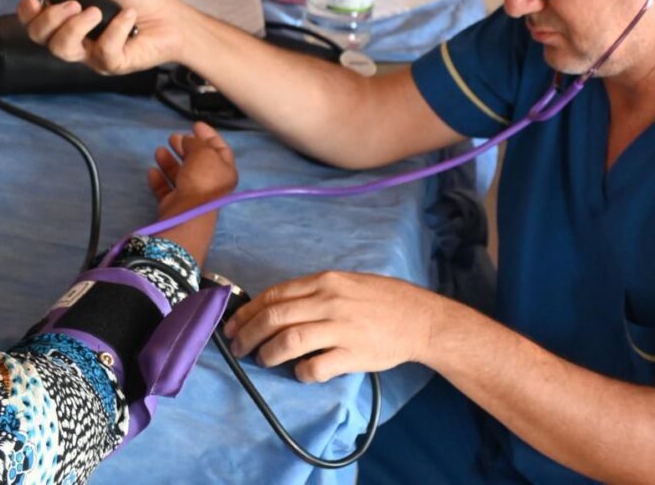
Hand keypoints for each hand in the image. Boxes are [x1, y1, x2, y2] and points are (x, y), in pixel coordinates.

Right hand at [16, 0, 195, 73]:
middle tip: (74, 5)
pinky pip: (103, 52)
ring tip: (96, 11)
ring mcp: (92, 54)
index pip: (35, 22)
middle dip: (50, 19)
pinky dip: (115, 30)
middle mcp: (77, 38)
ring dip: (74, 28)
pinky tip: (129, 17)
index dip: (27, 14)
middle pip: (41, 38)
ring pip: (63, 50)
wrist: (175, 18)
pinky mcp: (113, 64)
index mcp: (70, 16)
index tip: (34, 1)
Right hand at [148, 122, 237, 218]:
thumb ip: (196, 142)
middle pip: (198, 161)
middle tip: (173, 136)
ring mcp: (192, 195)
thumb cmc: (202, 178)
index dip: (208, 135)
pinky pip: (166, 189)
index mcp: (225, 171)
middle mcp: (210, 183)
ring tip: (159, 149)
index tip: (195, 125)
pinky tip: (152, 171)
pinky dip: (160, 180)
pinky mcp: (175, 205)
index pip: (219, 149)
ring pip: (181, 174)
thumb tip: (187, 140)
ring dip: (170, 161)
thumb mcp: (204, 152)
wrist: (188, 213)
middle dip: (186, 147)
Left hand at [223, 271, 440, 382]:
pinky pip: (314, 367)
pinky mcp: (352, 354)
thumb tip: (278, 308)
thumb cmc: (383, 299)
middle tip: (238, 348)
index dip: (248, 312)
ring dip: (268, 354)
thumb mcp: (347, 282)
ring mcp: (340, 328)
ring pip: (288, 341)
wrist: (420, 319)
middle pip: (274, 318)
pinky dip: (300, 373)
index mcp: (325, 281)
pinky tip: (300, 373)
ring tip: (263, 361)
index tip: (234, 325)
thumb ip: (315, 292)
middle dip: (248, 335)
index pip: (274, 295)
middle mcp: (329, 301)